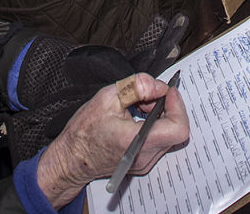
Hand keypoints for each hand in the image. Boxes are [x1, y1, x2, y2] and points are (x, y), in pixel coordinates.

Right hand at [34, 74, 188, 205]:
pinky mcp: (142, 163)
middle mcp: (144, 156)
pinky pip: (159, 141)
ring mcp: (145, 163)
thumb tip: (159, 86)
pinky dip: (154, 125)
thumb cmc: (84, 132)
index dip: (178, 105)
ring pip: (169, 135)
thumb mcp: (107, 97)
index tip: (168, 92)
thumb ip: (137, 87)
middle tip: (148, 97)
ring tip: (139, 106)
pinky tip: (137, 118)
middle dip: (167, 107)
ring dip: (160, 116)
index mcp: (136, 141)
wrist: (71, 159)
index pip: (178, 128)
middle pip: (175, 130)